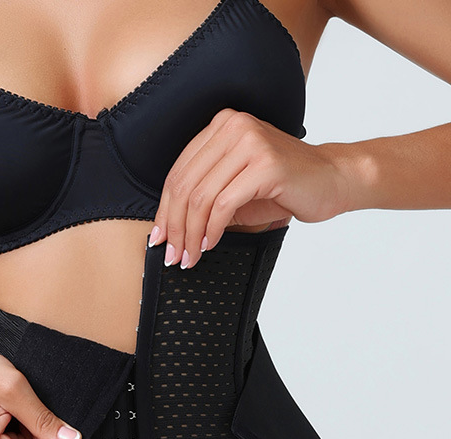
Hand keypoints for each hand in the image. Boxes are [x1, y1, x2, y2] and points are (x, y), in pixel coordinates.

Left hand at [148, 108, 353, 268]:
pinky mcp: (266, 164)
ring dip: (191, 234)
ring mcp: (250, 142)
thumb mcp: (233, 188)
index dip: (163, 211)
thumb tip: (168, 229)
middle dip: (174, 227)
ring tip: (190, 256)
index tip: (159, 239)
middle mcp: (233, 127)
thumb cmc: (283, 187)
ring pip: (201, 197)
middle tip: (173, 255)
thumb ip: (203, 198)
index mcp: (221, 127)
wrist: (334, 179)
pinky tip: (210, 244)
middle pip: (185, 186)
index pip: (178, 173)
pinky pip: (224, 204)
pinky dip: (212, 230)